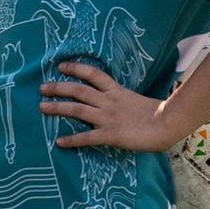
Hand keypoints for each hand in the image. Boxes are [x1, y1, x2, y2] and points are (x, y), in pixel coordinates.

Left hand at [41, 57, 178, 152]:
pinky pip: (86, 137)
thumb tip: (123, 105)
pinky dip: (71, 139)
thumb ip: (127, 101)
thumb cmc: (161, 113)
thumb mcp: (140, 101)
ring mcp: (107, 117)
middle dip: (58, 87)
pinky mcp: (109, 134)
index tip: (61, 66)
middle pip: (78, 90)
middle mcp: (108, 101)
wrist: (168, 123)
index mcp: (117, 91)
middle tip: (42, 87)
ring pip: (76, 109)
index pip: (93, 74)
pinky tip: (59, 142)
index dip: (76, 68)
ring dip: (57, 107)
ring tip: (41, 107)